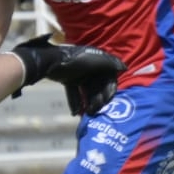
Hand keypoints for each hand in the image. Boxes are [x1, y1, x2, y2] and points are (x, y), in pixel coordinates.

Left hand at [10, 34, 127, 115]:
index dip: (109, 90)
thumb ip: (110, 64)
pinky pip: (74, 92)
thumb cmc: (74, 61)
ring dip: (88, 102)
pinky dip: (75, 102)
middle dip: (97, 99)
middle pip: (98, 86)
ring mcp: (79, 73)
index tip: (106, 102)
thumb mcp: (95, 61)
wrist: (49, 62)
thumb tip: (124, 67)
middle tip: (95, 110)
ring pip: (87, 91)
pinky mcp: (68, 79)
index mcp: (98, 61)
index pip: (109, 78)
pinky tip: (75, 112)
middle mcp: (90, 67)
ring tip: (86, 113)